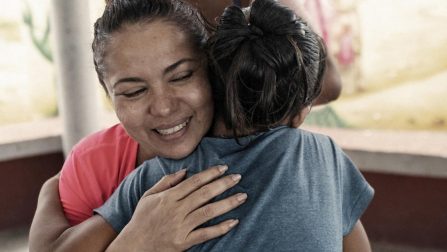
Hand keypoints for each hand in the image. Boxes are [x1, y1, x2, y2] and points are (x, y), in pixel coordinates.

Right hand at [109, 165, 246, 251]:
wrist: (133, 246)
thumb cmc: (141, 219)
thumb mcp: (149, 196)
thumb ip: (166, 181)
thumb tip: (185, 171)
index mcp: (168, 197)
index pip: (194, 182)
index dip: (210, 174)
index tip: (224, 168)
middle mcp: (176, 210)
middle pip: (204, 194)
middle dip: (223, 184)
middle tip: (238, 177)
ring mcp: (180, 226)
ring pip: (208, 212)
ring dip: (227, 203)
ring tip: (242, 196)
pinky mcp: (183, 242)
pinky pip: (205, 234)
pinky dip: (220, 228)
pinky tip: (233, 221)